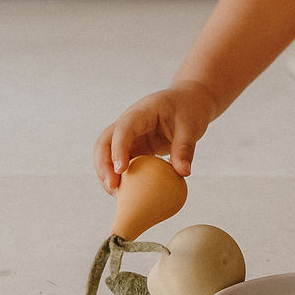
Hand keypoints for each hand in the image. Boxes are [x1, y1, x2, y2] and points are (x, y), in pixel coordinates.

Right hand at [93, 80, 217, 193]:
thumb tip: (183, 173)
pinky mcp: (134, 147)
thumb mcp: (191, 126)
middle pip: (105, 142)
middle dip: (103, 164)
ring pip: (107, 153)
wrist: (189, 100)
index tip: (121, 170)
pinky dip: (119, 176)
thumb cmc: (190, 109)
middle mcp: (129, 123)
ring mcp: (129, 136)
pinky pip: (120, 162)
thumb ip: (185, 148)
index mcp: (142, 112)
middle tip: (112, 187)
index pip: (123, 128)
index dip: (118, 149)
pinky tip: (125, 193)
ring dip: (107, 173)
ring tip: (116, 194)